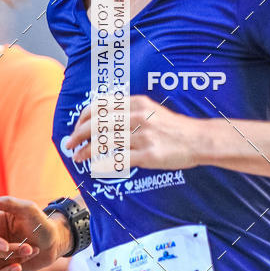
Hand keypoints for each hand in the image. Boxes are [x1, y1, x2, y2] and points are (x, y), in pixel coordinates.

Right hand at [0, 195, 69, 270]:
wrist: (54, 244)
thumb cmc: (41, 223)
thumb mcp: (28, 210)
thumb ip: (9, 203)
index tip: (5, 246)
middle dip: (6, 251)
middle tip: (27, 248)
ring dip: (12, 258)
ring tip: (31, 252)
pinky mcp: (2, 267)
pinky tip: (18, 268)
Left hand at [67, 96, 201, 170]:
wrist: (199, 140)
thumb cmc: (175, 128)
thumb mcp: (152, 109)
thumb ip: (130, 110)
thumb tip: (103, 116)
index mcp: (138, 103)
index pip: (101, 106)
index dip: (83, 116)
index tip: (77, 126)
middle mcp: (139, 117)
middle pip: (98, 123)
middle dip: (78, 133)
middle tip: (70, 143)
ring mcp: (144, 136)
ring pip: (105, 141)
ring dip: (85, 150)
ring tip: (77, 156)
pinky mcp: (148, 155)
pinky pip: (118, 159)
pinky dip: (102, 163)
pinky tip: (94, 167)